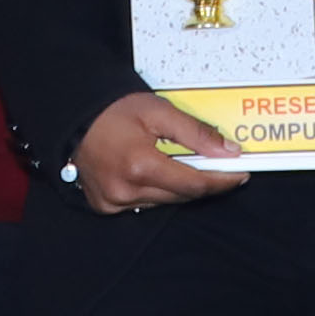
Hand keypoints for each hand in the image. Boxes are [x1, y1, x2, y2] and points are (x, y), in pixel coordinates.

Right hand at [71, 88, 250, 211]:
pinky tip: (155, 173)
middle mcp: (125, 190)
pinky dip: (155, 192)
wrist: (74, 115)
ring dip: (179, 187)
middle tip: (218, 166)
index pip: (194, 184)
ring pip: (163, 202)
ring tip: (183, 165)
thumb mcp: (159, 112)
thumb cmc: (114, 109)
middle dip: (203, 182)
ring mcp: (113, 201)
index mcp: (141, 166)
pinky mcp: (104, 205)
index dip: (221, 181)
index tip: (240, 175)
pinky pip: (142, 204)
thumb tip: (228, 152)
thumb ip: (196, 133)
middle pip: (182, 196)